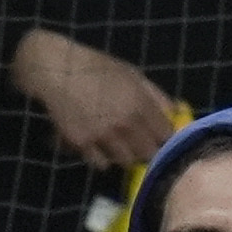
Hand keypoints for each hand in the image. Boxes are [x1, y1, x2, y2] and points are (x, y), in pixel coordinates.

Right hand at [9, 26, 180, 173]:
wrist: (57, 71)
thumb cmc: (96, 68)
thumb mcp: (131, 74)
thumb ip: (155, 94)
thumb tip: (175, 111)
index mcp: (140, 104)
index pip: (166, 135)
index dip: (164, 137)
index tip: (157, 136)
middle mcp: (125, 123)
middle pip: (148, 154)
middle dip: (146, 150)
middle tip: (138, 144)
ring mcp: (103, 136)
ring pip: (125, 162)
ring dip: (124, 156)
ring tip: (117, 145)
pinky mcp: (82, 144)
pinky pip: (100, 164)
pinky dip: (101, 159)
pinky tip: (97, 146)